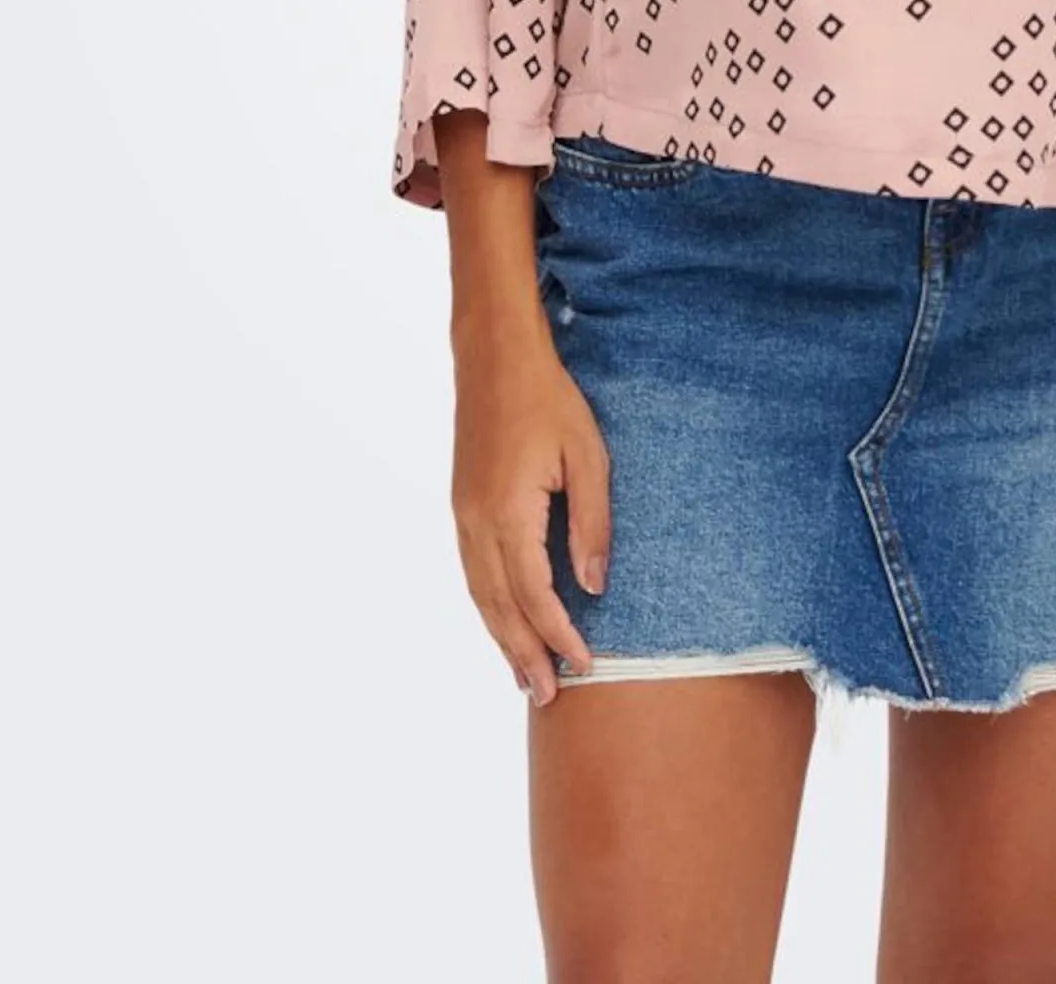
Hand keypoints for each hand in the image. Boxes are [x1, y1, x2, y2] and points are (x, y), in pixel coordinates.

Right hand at [450, 323, 611, 705]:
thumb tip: (594, 588)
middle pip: (499, 607)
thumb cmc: (549, 401)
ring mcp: (463, 516)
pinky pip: (472, 572)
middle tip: (547, 698)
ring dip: (501, 639)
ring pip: (479, 595)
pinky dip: (487, 607)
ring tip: (523, 677)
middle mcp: (477, 523)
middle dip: (525, 654)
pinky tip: (502, 622)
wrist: (495, 357)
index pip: (535, 594)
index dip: (560, 635)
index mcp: (509, 513)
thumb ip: (591, 525)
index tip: (584, 665)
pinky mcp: (461, 506)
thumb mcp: (587, 457)